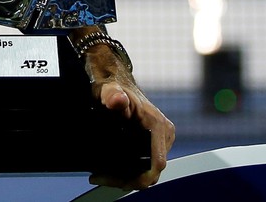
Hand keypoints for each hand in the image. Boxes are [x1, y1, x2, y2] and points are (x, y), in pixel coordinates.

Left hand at [85, 52, 174, 189]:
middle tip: (100, 177)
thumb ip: (112, 95)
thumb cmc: (113, 87)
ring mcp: (161, 140)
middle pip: (151, 170)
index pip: (157, 163)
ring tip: (101, 175)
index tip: (118, 182)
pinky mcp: (154, 143)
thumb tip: (117, 100)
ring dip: (126, 176)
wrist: (116, 83)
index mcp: (158, 126)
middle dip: (127, 179)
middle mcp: (164, 135)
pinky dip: (128, 170)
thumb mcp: (109, 91)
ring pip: (147, 170)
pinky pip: (145, 164)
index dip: (140, 178)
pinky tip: (109, 170)